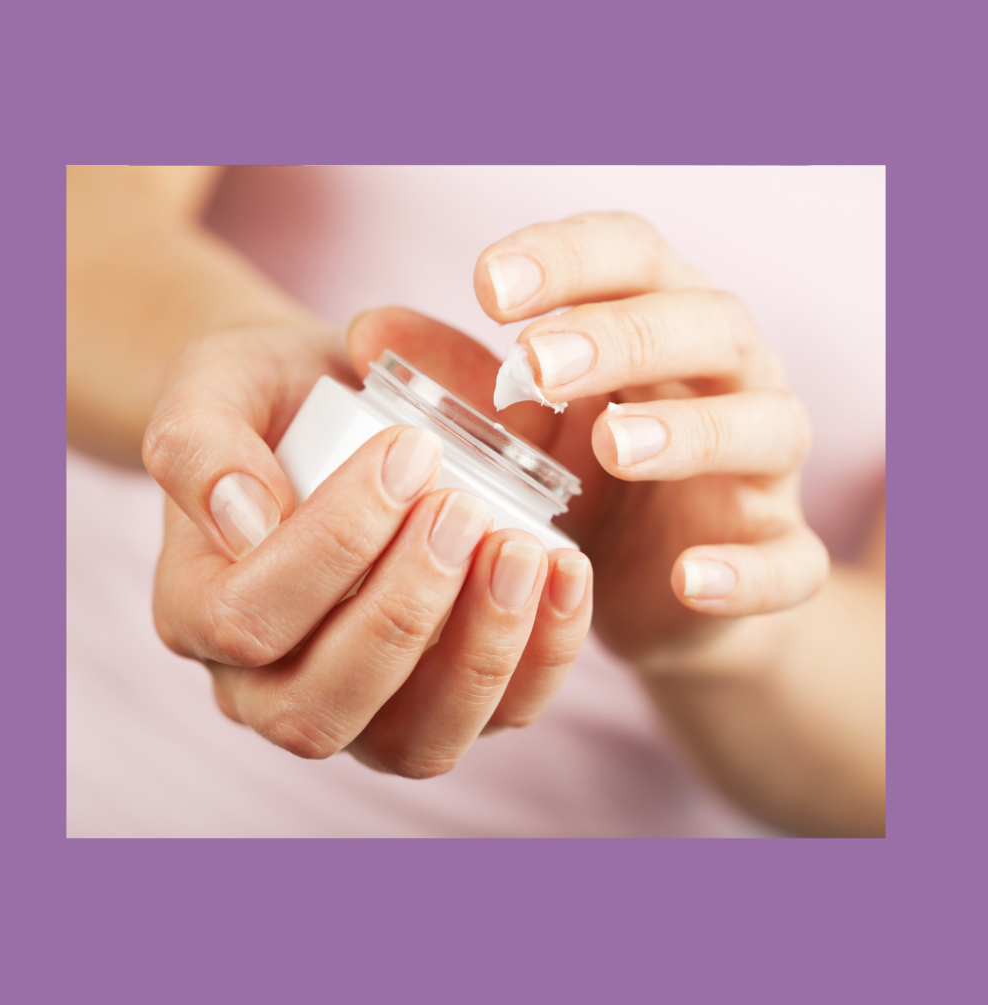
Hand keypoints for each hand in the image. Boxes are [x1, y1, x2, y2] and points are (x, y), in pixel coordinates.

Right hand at [143, 326, 591, 776]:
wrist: (327, 410)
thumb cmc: (271, 399)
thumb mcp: (216, 384)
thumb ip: (200, 444)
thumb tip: (243, 517)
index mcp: (198, 611)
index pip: (249, 620)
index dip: (333, 545)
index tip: (408, 451)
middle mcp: (266, 687)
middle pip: (324, 705)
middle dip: (405, 609)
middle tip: (464, 508)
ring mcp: (359, 708)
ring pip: (415, 741)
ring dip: (479, 651)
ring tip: (523, 549)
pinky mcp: (440, 701)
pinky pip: (495, 718)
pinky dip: (542, 656)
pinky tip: (565, 570)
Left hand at [346, 212, 827, 665]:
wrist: (661, 592)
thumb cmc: (589, 490)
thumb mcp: (524, 434)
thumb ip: (459, 382)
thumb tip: (369, 332)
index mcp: (660, 329)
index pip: (632, 257)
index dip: (568, 259)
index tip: (486, 284)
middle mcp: (728, 380)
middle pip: (706, 325)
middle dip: (623, 337)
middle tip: (537, 366)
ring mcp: (763, 471)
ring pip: (765, 426)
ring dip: (692, 433)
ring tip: (612, 449)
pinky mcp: (781, 554)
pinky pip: (791, 560)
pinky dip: (748, 569)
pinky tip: (689, 578)